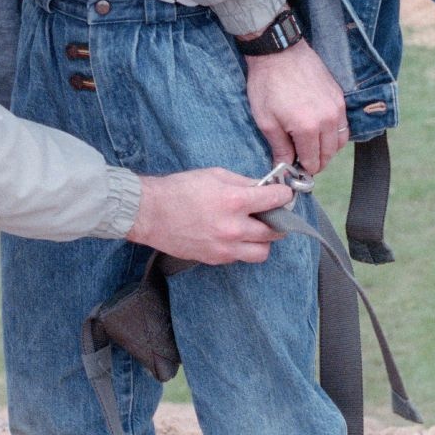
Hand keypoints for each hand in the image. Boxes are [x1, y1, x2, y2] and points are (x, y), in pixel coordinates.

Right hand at [127, 167, 291, 264]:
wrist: (150, 213)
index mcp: (235, 201)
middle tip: (272, 214)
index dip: (284, 195)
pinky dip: (242, 247)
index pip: (275, 200)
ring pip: (262, 252)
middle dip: (278, 220)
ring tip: (254, 230)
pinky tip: (233, 235)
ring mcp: (225, 247)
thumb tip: (262, 188)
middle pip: (275, 231)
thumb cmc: (179, 190)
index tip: (284, 195)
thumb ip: (242, 183)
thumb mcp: (214, 175)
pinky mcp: (215, 259)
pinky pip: (240, 257)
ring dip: (263, 240)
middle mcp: (234, 227)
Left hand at [242, 39, 347, 174]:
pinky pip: (343, 124)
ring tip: (310, 145)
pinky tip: (318, 129)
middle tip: (301, 159)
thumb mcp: (265, 120)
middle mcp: (328, 119)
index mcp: (307, 128)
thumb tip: (284, 167)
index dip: (303, 169)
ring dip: (327, 149)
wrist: (278, 51)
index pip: (312, 161)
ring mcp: (337, 107)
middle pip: (328, 154)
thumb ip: (279, 147)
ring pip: (339, 141)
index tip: (294, 169)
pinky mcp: (339, 96)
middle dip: (315, 161)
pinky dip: (334, 133)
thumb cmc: (267, 84)